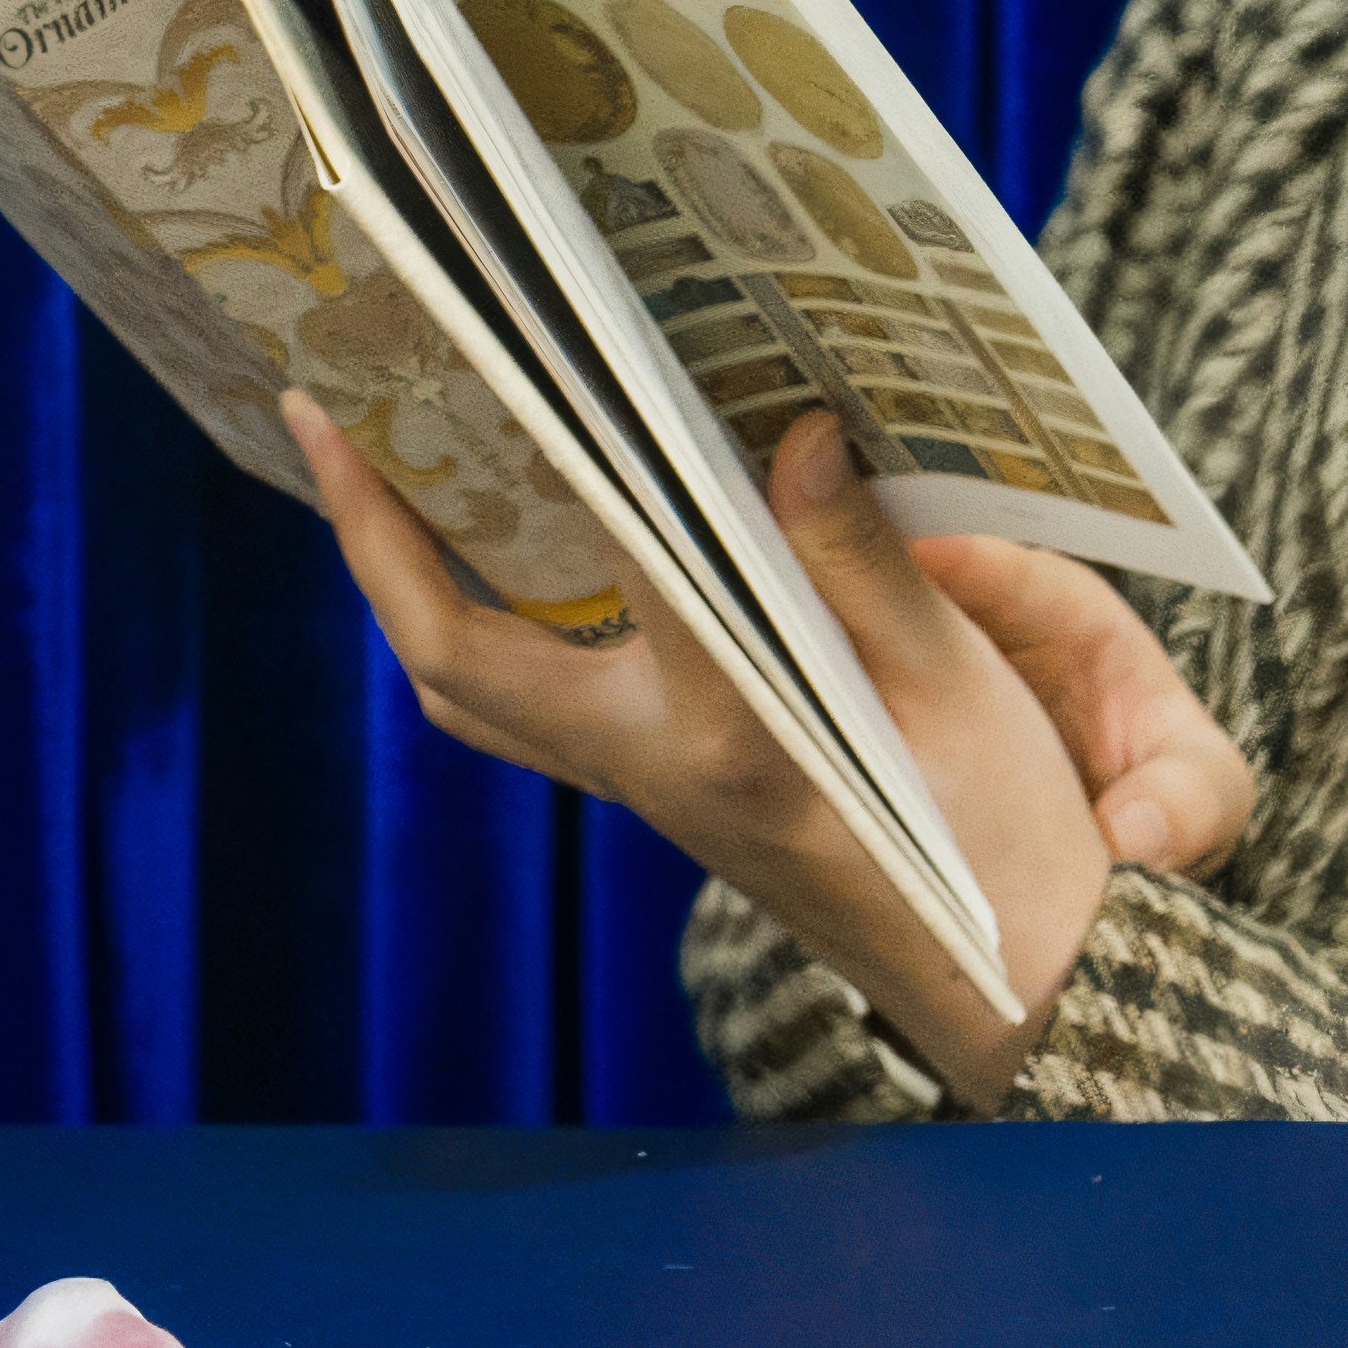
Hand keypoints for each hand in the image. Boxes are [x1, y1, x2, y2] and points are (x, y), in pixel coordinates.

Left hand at [278, 393, 1255, 1108]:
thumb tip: (795, 431)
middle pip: (454, 660)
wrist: (1018, 993)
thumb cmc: (1002, 844)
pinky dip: (495, 622)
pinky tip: (516, 539)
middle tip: (329, 419)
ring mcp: (648, 795)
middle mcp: (651, 769)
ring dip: (417, 586)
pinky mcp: (667, 800)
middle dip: (374, 540)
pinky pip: (533, 706)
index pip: (594, 565)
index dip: (533, 455)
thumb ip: (863, 558)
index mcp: (720, 732)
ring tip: (393, 464)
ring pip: (478, 695)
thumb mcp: (956, 686)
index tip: (484, 353)